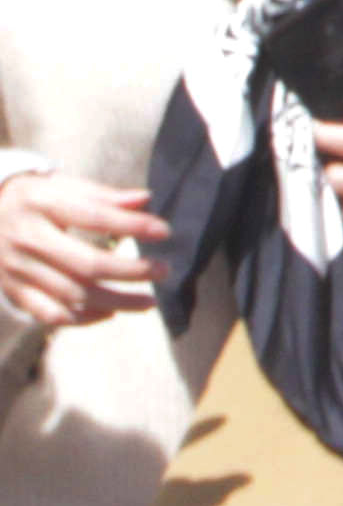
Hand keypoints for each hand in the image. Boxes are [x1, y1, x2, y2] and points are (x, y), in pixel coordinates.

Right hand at [0, 171, 167, 327]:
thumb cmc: (36, 199)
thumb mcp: (64, 187)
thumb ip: (103, 195)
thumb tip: (145, 199)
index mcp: (43, 206)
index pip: (95, 217)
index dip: (132, 226)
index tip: (165, 231)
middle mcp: (27, 240)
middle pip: (85, 265)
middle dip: (130, 271)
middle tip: (164, 270)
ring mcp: (18, 270)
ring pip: (72, 295)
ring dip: (115, 302)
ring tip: (149, 302)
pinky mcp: (13, 291)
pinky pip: (48, 313)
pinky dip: (81, 318)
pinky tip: (109, 312)